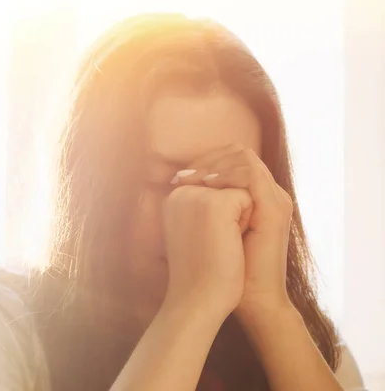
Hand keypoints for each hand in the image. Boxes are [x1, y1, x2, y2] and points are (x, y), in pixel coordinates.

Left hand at [172, 143, 293, 315]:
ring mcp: (274, 199)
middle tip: (183, 174)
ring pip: (244, 157)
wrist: (252, 299)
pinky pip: (251, 173)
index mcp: (254, 198)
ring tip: (193, 179)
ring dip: (215, 164)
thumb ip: (202, 206)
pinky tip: (207, 185)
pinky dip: (226, 174)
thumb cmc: (224, 271)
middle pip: (237, 152)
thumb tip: (176, 186)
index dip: (203, 162)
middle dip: (207, 159)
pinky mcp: (274, 208)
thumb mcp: (209, 230)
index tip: (177, 176)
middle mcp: (267, 194)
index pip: (230, 159)